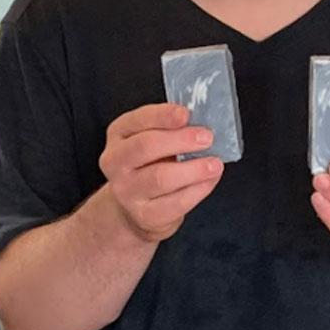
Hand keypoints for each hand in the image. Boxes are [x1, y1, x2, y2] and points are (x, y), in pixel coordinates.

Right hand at [97, 102, 223, 243]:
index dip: (162, 116)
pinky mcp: (145, 215)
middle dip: (180, 140)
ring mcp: (127, 191)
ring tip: (214, 164)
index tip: (186, 114)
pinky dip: (197, 190)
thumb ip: (170, 129)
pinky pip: (175, 202)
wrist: (134, 209)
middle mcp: (115, 162)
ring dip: (193, 169)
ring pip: (160, 178)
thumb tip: (201, 124)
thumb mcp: (152, 140)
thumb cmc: (150, 165)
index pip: (137, 120)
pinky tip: (210, 180)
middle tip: (207, 138)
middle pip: (146, 147)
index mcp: (118, 135)